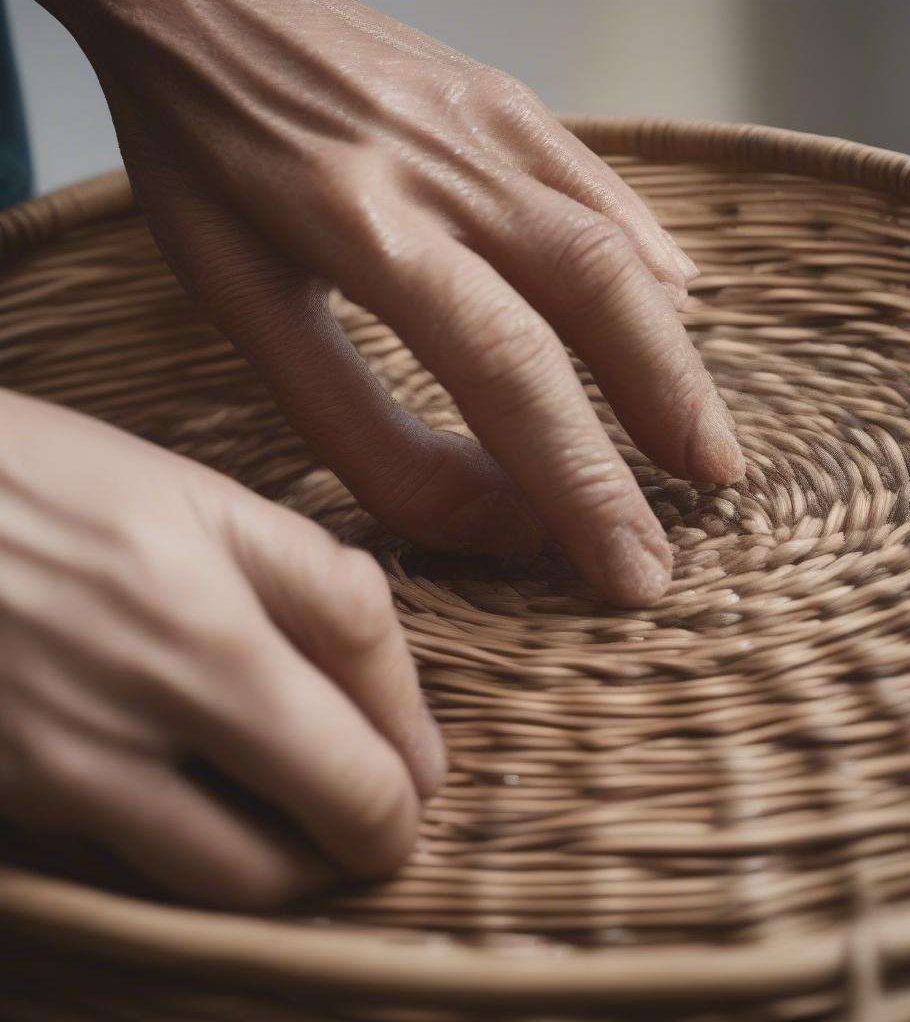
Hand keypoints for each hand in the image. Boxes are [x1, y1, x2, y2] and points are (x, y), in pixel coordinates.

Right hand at [0, 389, 445, 906]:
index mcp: (211, 634)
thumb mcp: (213, 507)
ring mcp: (69, 776)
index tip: (414, 764)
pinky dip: (212, 847)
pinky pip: (149, 865)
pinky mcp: (15, 802)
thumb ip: (327, 600)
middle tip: (383, 804)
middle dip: (378, 829)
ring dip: (301, 859)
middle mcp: (140, 720)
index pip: (367, 758)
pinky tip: (218, 791)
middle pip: (321, 827)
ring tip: (309, 811)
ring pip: (236, 878)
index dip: (413, 770)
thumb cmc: (62, 485)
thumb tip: (408, 720)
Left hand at [41, 0, 743, 606]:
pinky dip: (653, 267)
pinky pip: (605, 190)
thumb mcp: (242, 305)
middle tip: (708, 500)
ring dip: (675, 357)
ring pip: (620, 249)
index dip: (583, 482)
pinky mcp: (513, 103)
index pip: (510, 372)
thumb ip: (362, 426)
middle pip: (599, 301)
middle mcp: (448, 170)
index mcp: (367, 229)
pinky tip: (673, 318)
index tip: (630, 568)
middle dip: (668, 416)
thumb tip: (493, 513)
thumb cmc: (203, 156)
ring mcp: (492, 124)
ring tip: (703, 441)